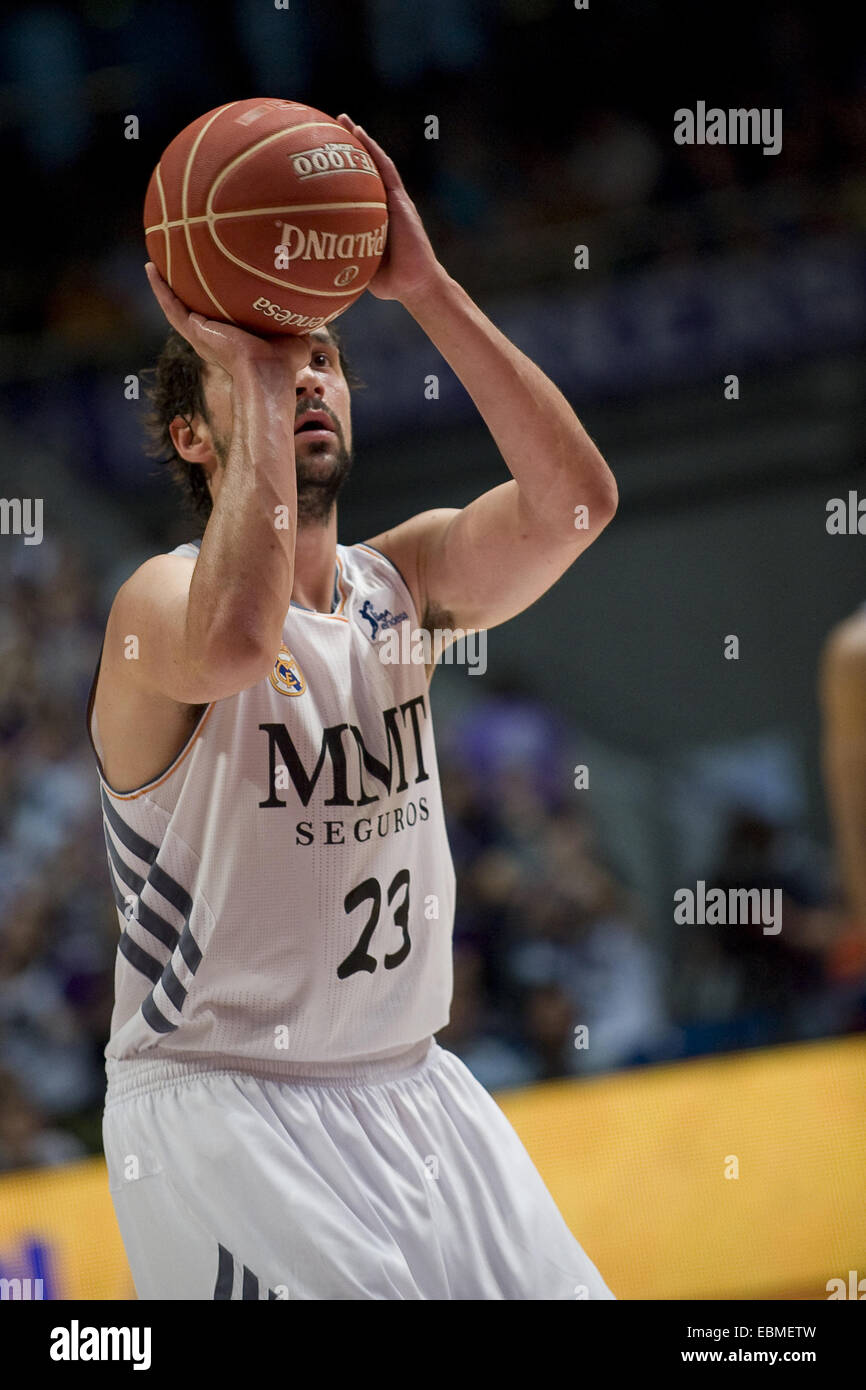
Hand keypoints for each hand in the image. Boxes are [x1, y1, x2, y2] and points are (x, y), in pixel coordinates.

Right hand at [144, 262, 312, 381]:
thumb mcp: (294, 335)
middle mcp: (213, 337)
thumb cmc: (283, 362)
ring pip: (177, 306)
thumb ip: (298, 321)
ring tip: (154, 262)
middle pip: (195, 309)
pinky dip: (159, 288)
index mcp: (233, 338)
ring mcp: (201, 334)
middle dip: (186, 290)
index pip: (220, 316)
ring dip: (165, 285)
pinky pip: (171, 306)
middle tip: (176, 268)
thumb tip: (316, 310)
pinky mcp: (194, 330)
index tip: (210, 283)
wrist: (267, 371)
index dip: (214, 300)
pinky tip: (151, 267)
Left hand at [335, 115, 444, 308]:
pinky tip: (361, 135)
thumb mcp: (357, 266)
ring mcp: (393, 200)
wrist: (414, 285)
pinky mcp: (401, 201)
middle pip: (362, 170)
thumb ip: (339, 257)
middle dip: (346, 148)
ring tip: (343, 120)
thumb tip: (306, 262)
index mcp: (370, 216)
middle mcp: (381, 204)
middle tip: (325, 126)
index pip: (352, 188)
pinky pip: (386, 171)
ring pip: (375, 163)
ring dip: (360, 140)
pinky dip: (374, 151)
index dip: (338, 171)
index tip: (318, 155)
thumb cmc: (388, 281)